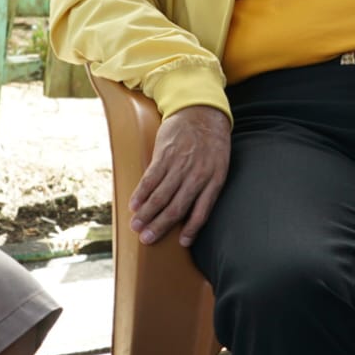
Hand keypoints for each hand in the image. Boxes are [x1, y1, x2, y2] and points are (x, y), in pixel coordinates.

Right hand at [129, 105, 231, 247]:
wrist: (201, 112)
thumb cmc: (212, 143)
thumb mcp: (219, 165)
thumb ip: (207, 186)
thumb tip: (192, 211)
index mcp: (214, 180)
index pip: (202, 211)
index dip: (191, 229)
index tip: (182, 243)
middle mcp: (197, 175)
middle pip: (176, 207)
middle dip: (160, 225)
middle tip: (147, 239)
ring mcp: (179, 165)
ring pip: (160, 195)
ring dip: (147, 213)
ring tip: (137, 225)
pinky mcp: (164, 154)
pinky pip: (150, 178)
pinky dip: (141, 193)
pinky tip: (134, 204)